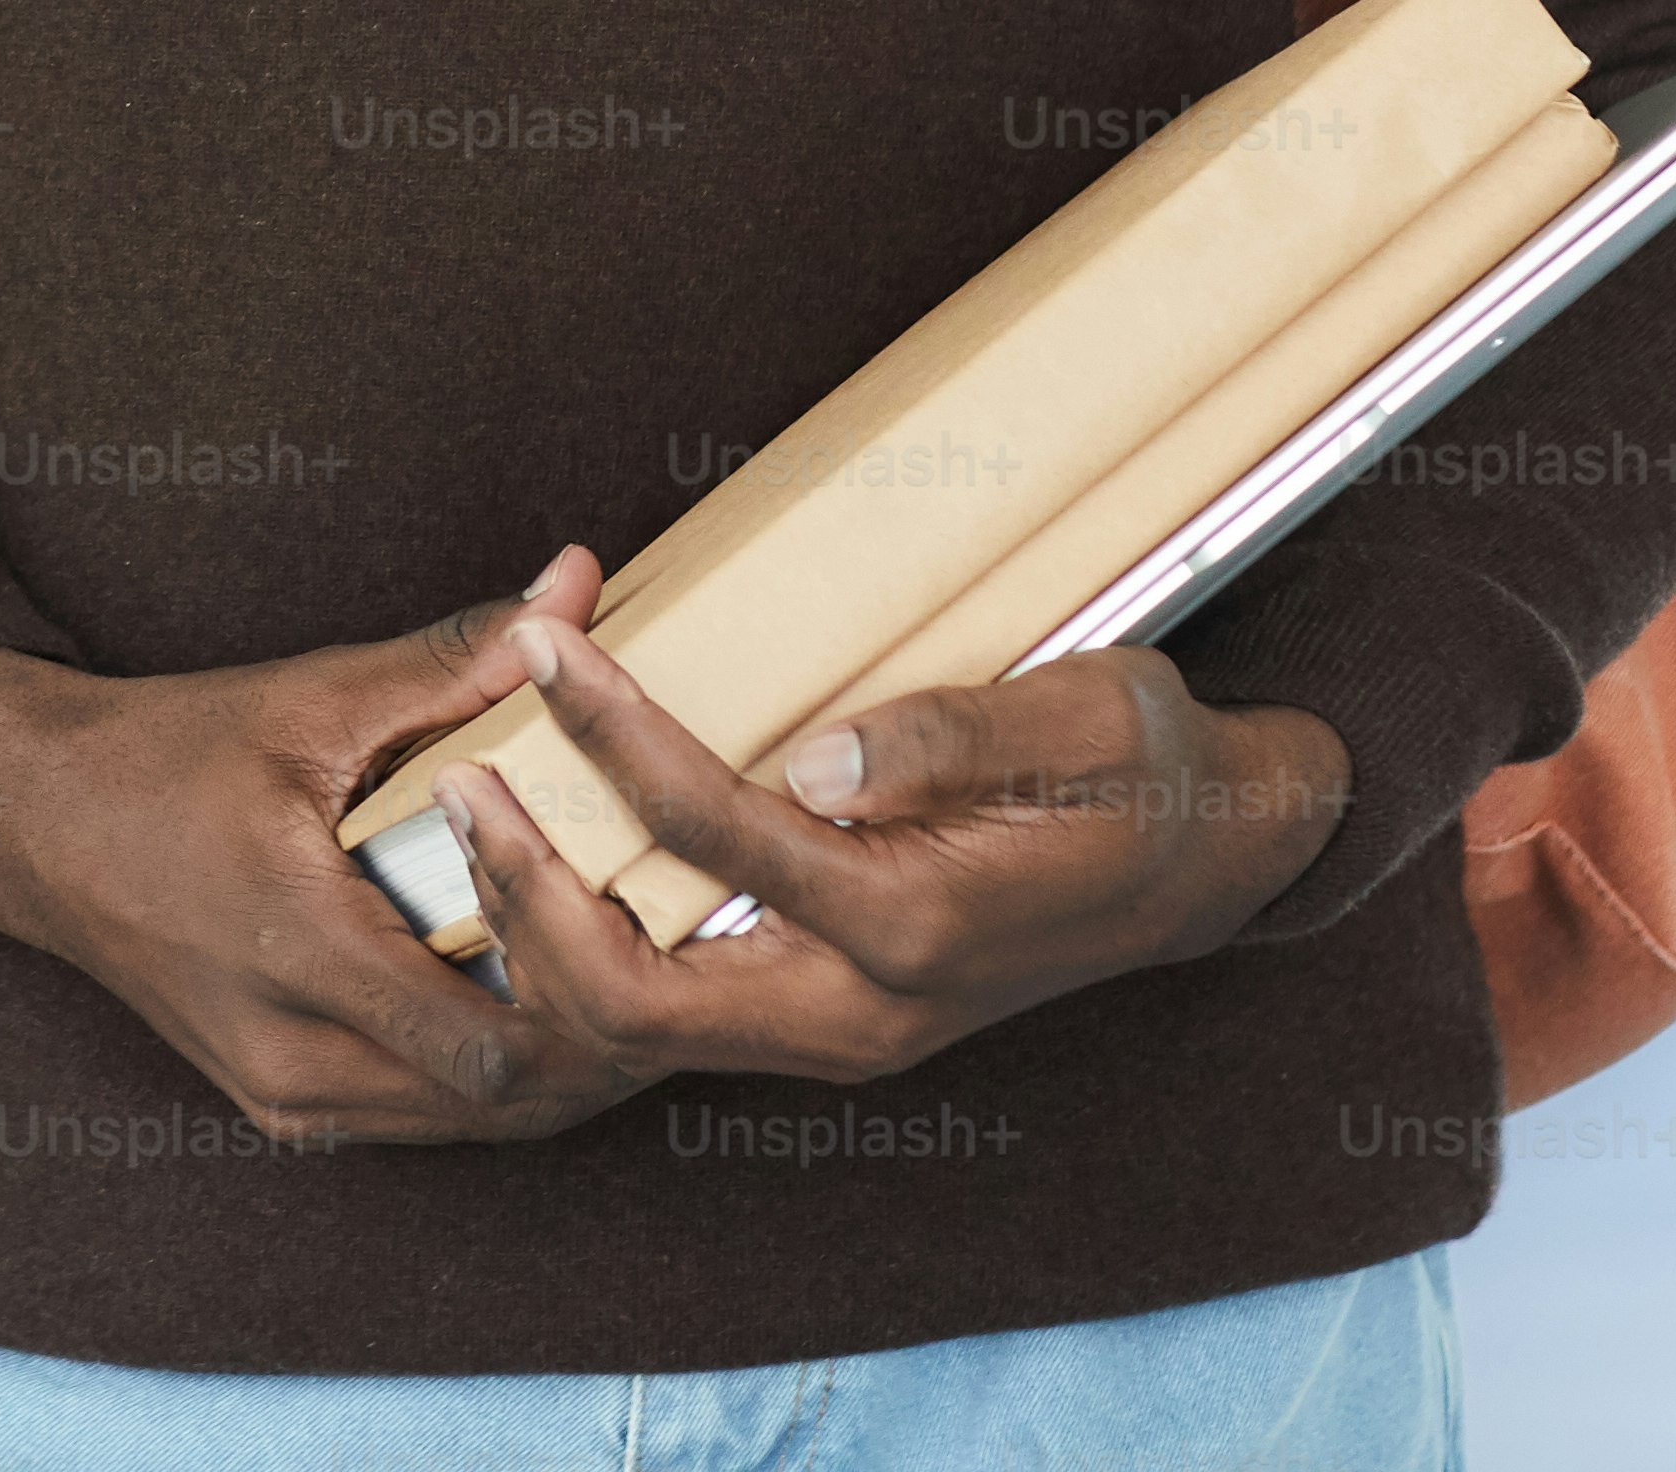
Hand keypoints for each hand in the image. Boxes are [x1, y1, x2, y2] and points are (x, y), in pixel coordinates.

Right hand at [0, 550, 664, 1150]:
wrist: (28, 822)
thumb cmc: (164, 752)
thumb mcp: (310, 696)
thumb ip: (454, 657)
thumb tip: (577, 583)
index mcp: (296, 941)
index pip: (488, 1041)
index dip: (579, 995)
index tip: (636, 925)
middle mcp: (287, 1044)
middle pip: (498, 1100)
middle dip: (589, 1041)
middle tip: (656, 959)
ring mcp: (278, 1092)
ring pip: (466, 1126)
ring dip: (545, 1067)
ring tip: (610, 980)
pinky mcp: (275, 1105)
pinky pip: (414, 1119)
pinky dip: (481, 1077)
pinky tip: (523, 1004)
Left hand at [439, 613, 1347, 1087]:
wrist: (1218, 858)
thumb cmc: (1151, 770)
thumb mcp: (1089, 720)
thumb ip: (954, 737)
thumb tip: (819, 759)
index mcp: (913, 932)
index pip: (712, 831)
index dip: (610, 734)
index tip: (540, 646)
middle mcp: (859, 1010)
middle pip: (630, 1002)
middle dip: (523, 896)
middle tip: (456, 781)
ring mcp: (837, 1028)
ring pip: (635, 1026)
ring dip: (538, 934)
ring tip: (475, 816)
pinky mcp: (823, 1015)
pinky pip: (672, 1009)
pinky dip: (585, 949)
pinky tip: (543, 861)